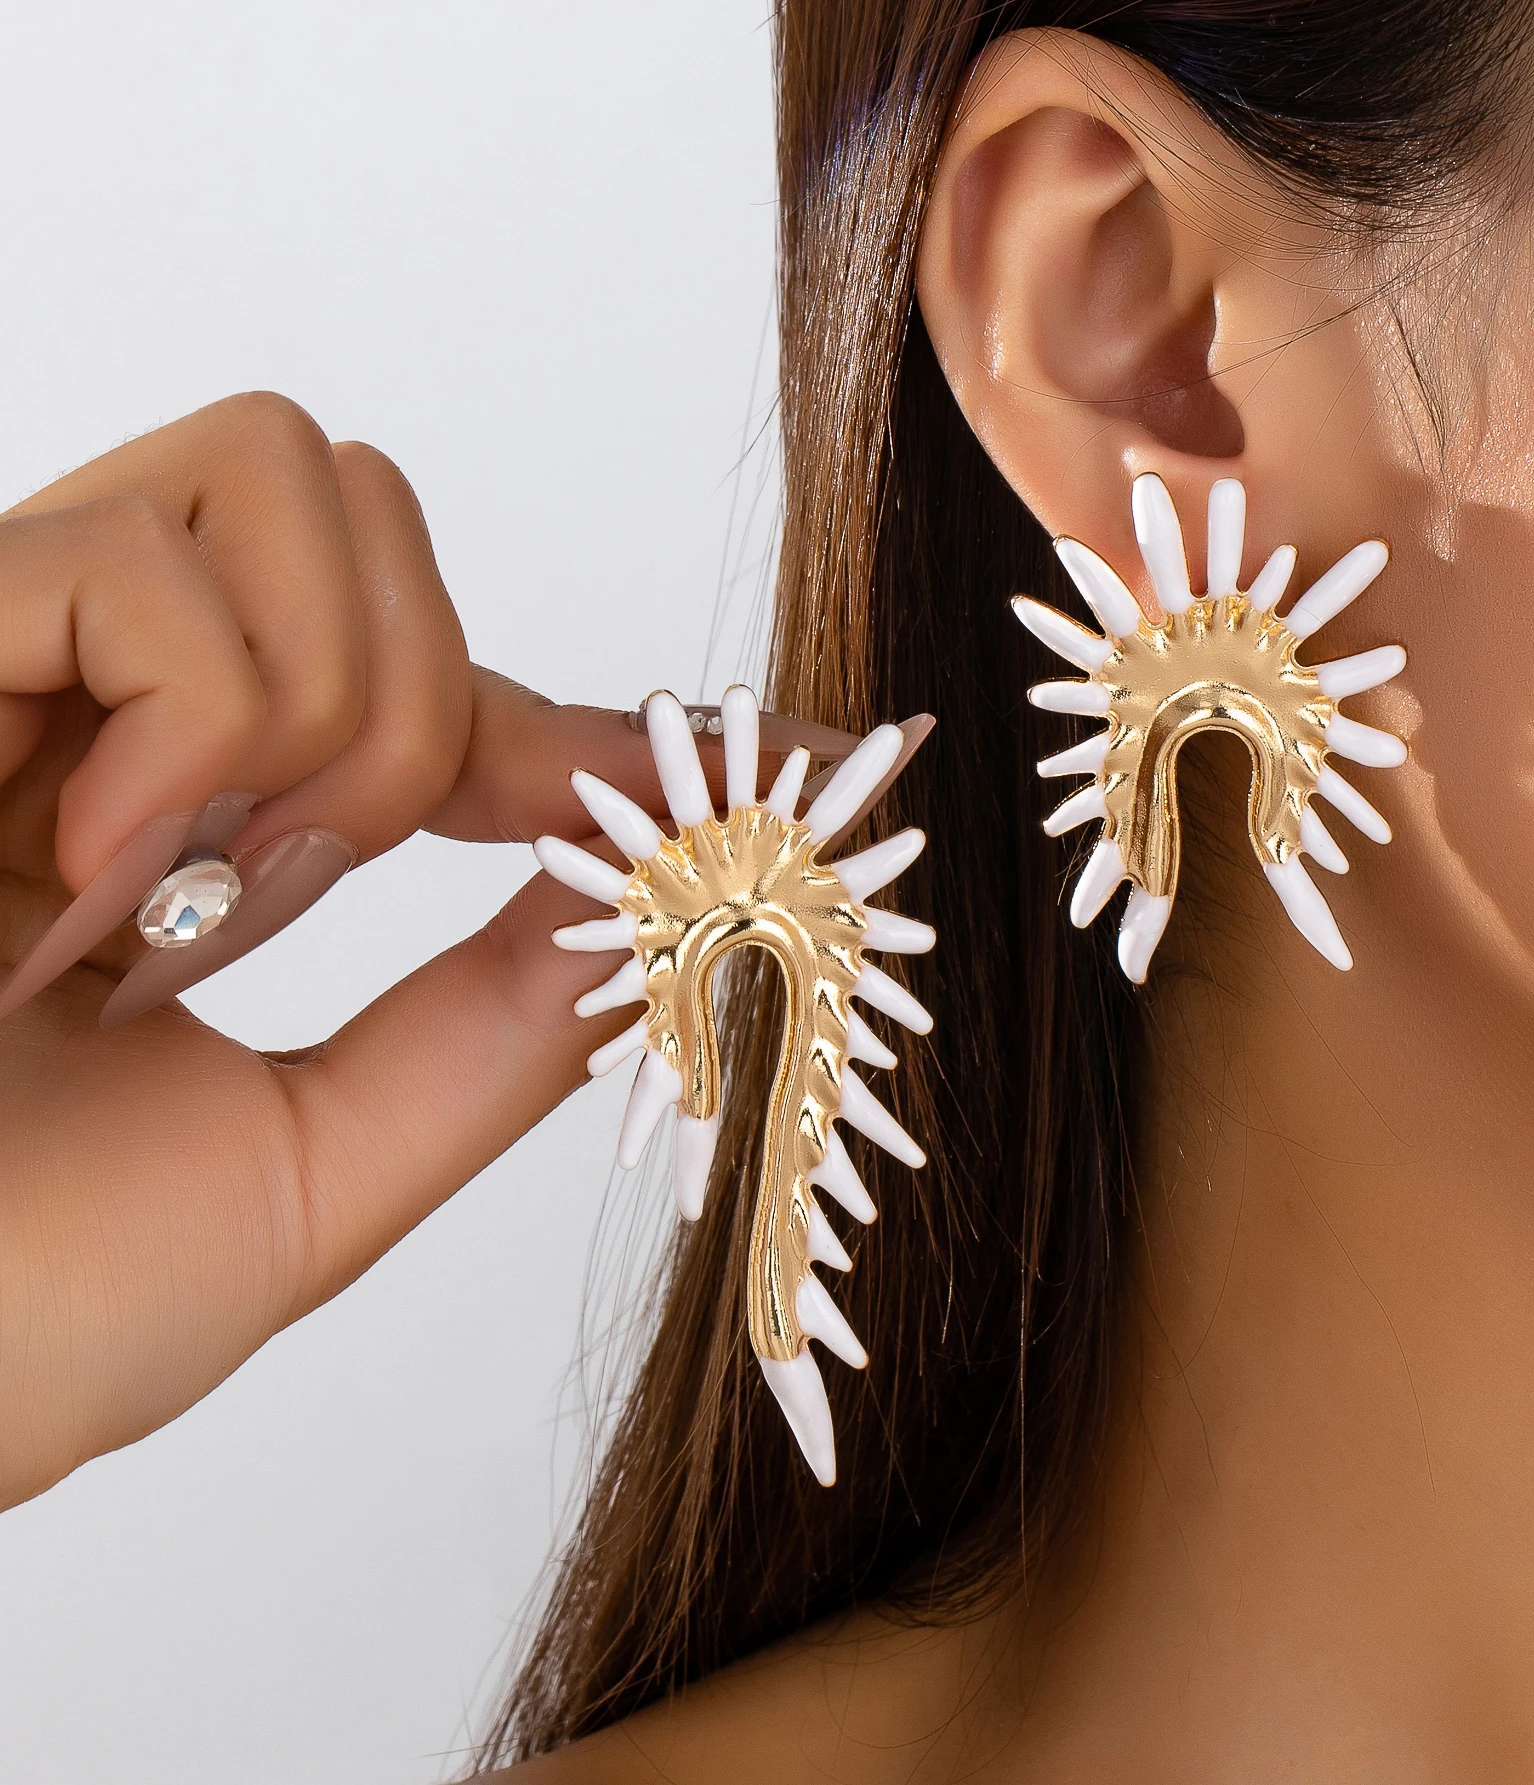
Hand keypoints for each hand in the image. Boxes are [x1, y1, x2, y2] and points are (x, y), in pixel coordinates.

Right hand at [0, 392, 840, 1509]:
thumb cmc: (18, 1311)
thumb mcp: (320, 1171)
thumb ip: (501, 1026)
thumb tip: (672, 908)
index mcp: (196, 823)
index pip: (461, 703)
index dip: (642, 728)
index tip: (832, 757)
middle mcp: (107, 701)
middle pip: (381, 520)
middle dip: (423, 722)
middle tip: (277, 894)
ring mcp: (8, 647)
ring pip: (299, 483)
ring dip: (320, 716)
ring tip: (163, 889)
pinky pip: (146, 561)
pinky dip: (185, 726)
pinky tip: (84, 870)